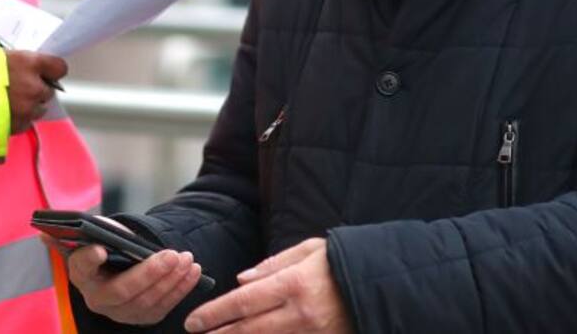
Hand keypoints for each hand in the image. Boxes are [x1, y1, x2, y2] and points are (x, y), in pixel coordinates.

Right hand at [5, 50, 65, 132]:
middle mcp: (33, 86)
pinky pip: (26, 123)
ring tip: (8, 102)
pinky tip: (4, 113)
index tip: (49, 72)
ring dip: (29, 106)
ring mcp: (27, 108)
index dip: (52, 70)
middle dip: (37, 90)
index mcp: (29, 64)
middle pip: (49, 91)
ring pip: (39, 109)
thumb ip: (20, 63)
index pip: (59, 67)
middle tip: (19, 88)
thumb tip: (29, 67)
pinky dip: (19, 120)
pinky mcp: (19, 125)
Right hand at [64, 240, 206, 325]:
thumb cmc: (102, 251)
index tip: (100, 248)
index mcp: (80, 275)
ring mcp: (123, 312)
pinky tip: (193, 272)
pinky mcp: (144, 317)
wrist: (116, 274)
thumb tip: (43, 232)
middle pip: (123, 289)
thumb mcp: (86, 242)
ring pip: (149, 300)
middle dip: (149, 273)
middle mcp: (98, 299)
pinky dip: (181, 289)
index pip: (82, 268)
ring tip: (187, 258)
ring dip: (171, 280)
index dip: (89, 259)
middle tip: (171, 254)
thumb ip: (68, 237)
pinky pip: (165, 306)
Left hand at [183, 238, 352, 332]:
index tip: (193, 321)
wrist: (383, 285)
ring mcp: (313, 332)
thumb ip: (272, 265)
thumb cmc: (339, 262)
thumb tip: (240, 279)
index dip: (215, 313)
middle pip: (249, 329)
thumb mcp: (306, 250)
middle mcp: (300, 313)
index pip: (243, 302)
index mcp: (292, 284)